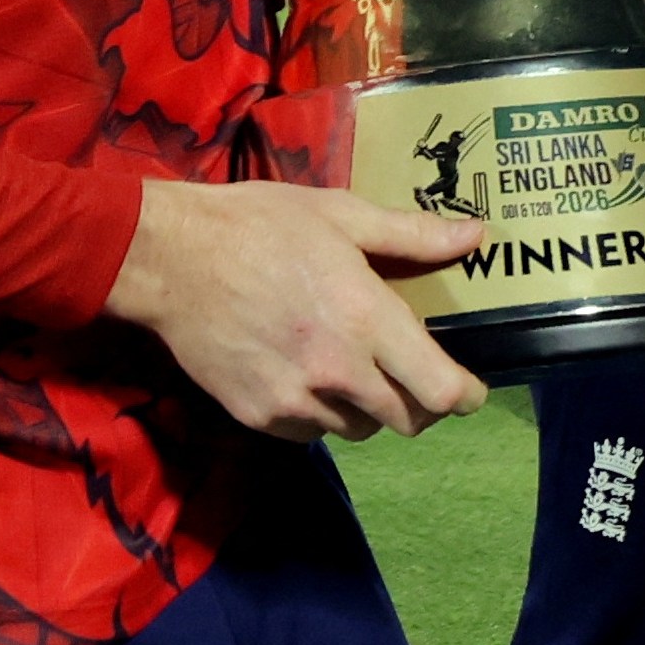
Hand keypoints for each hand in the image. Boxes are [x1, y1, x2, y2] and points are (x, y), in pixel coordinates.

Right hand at [103, 180, 487, 440]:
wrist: (170, 257)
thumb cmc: (257, 225)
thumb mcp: (338, 214)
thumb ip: (410, 234)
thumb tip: (474, 235)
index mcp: (365, 318)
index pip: (441, 390)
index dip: (466, 396)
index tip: (469, 388)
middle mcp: (338, 371)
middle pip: (408, 420)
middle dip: (420, 401)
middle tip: (410, 371)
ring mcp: (296, 400)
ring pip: (359, 429)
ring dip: (366, 406)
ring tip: (348, 364)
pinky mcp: (260, 416)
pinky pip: (311, 430)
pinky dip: (320, 411)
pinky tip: (304, 371)